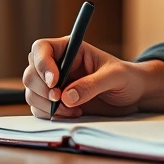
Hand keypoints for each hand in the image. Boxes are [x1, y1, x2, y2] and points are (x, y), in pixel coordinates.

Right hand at [23, 38, 144, 118]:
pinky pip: (39, 109)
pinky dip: (50, 114)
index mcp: (70, 49)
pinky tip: (73, 113)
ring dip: (46, 105)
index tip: (54, 81)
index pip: (42, 48)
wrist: (132, 96)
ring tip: (72, 109)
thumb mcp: (115, 77)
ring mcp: (55, 85)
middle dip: (41, 89)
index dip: (42, 64)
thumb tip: (67, 96)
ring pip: (32, 93)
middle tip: (59, 99)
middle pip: (31, 72)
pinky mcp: (56, 102)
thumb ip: (92, 84)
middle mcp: (58, 65)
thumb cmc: (126, 78)